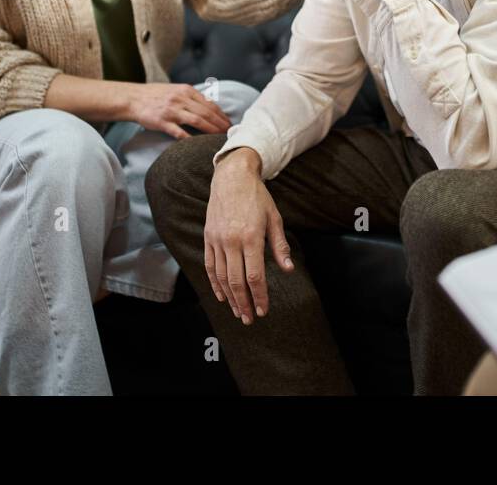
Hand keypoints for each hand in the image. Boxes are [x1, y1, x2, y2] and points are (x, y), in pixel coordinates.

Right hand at [122, 82, 229, 139]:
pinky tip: (198, 144)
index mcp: (186, 91)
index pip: (209, 103)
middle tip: (229, 132)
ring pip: (196, 121)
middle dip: (220, 123)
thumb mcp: (176, 90)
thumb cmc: (156, 95)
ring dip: (210, 130)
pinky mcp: (162, 122)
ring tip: (219, 138)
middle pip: (206, 112)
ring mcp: (171, 111)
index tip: (229, 123)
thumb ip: (191, 97)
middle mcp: (181, 99)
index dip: (221, 114)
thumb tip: (209, 107)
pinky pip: (178, 132)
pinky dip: (189, 138)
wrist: (133, 98)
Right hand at [204, 148, 294, 323]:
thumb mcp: (274, 218)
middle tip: (250, 319)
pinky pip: (209, 266)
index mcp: (251, 237)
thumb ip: (279, 246)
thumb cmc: (257, 197)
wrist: (232, 177)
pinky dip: (214, 284)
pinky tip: (221, 296)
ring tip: (238, 312)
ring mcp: (217, 240)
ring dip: (230, 298)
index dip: (259, 296)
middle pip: (236, 281)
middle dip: (244, 303)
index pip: (255, 276)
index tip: (263, 310)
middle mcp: (232, 241)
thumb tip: (289, 269)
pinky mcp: (208, 238)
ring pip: (221, 277)